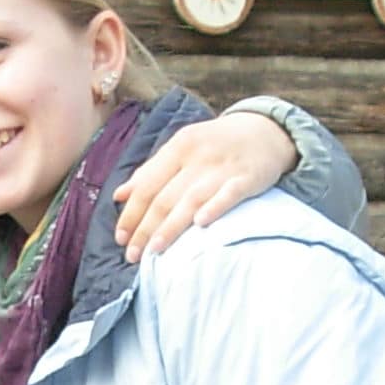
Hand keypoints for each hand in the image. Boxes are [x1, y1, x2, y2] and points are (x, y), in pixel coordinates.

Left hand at [112, 112, 298, 258]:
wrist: (266, 130)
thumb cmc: (216, 145)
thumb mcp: (182, 148)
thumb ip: (151, 171)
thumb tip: (118, 195)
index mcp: (179, 146)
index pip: (147, 184)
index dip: (131, 213)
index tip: (120, 237)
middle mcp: (198, 155)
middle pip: (165, 197)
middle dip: (145, 228)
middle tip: (131, 255)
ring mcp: (223, 167)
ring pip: (191, 199)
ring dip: (170, 227)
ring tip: (153, 251)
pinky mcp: (247, 177)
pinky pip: (229, 194)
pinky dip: (215, 207)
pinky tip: (201, 224)